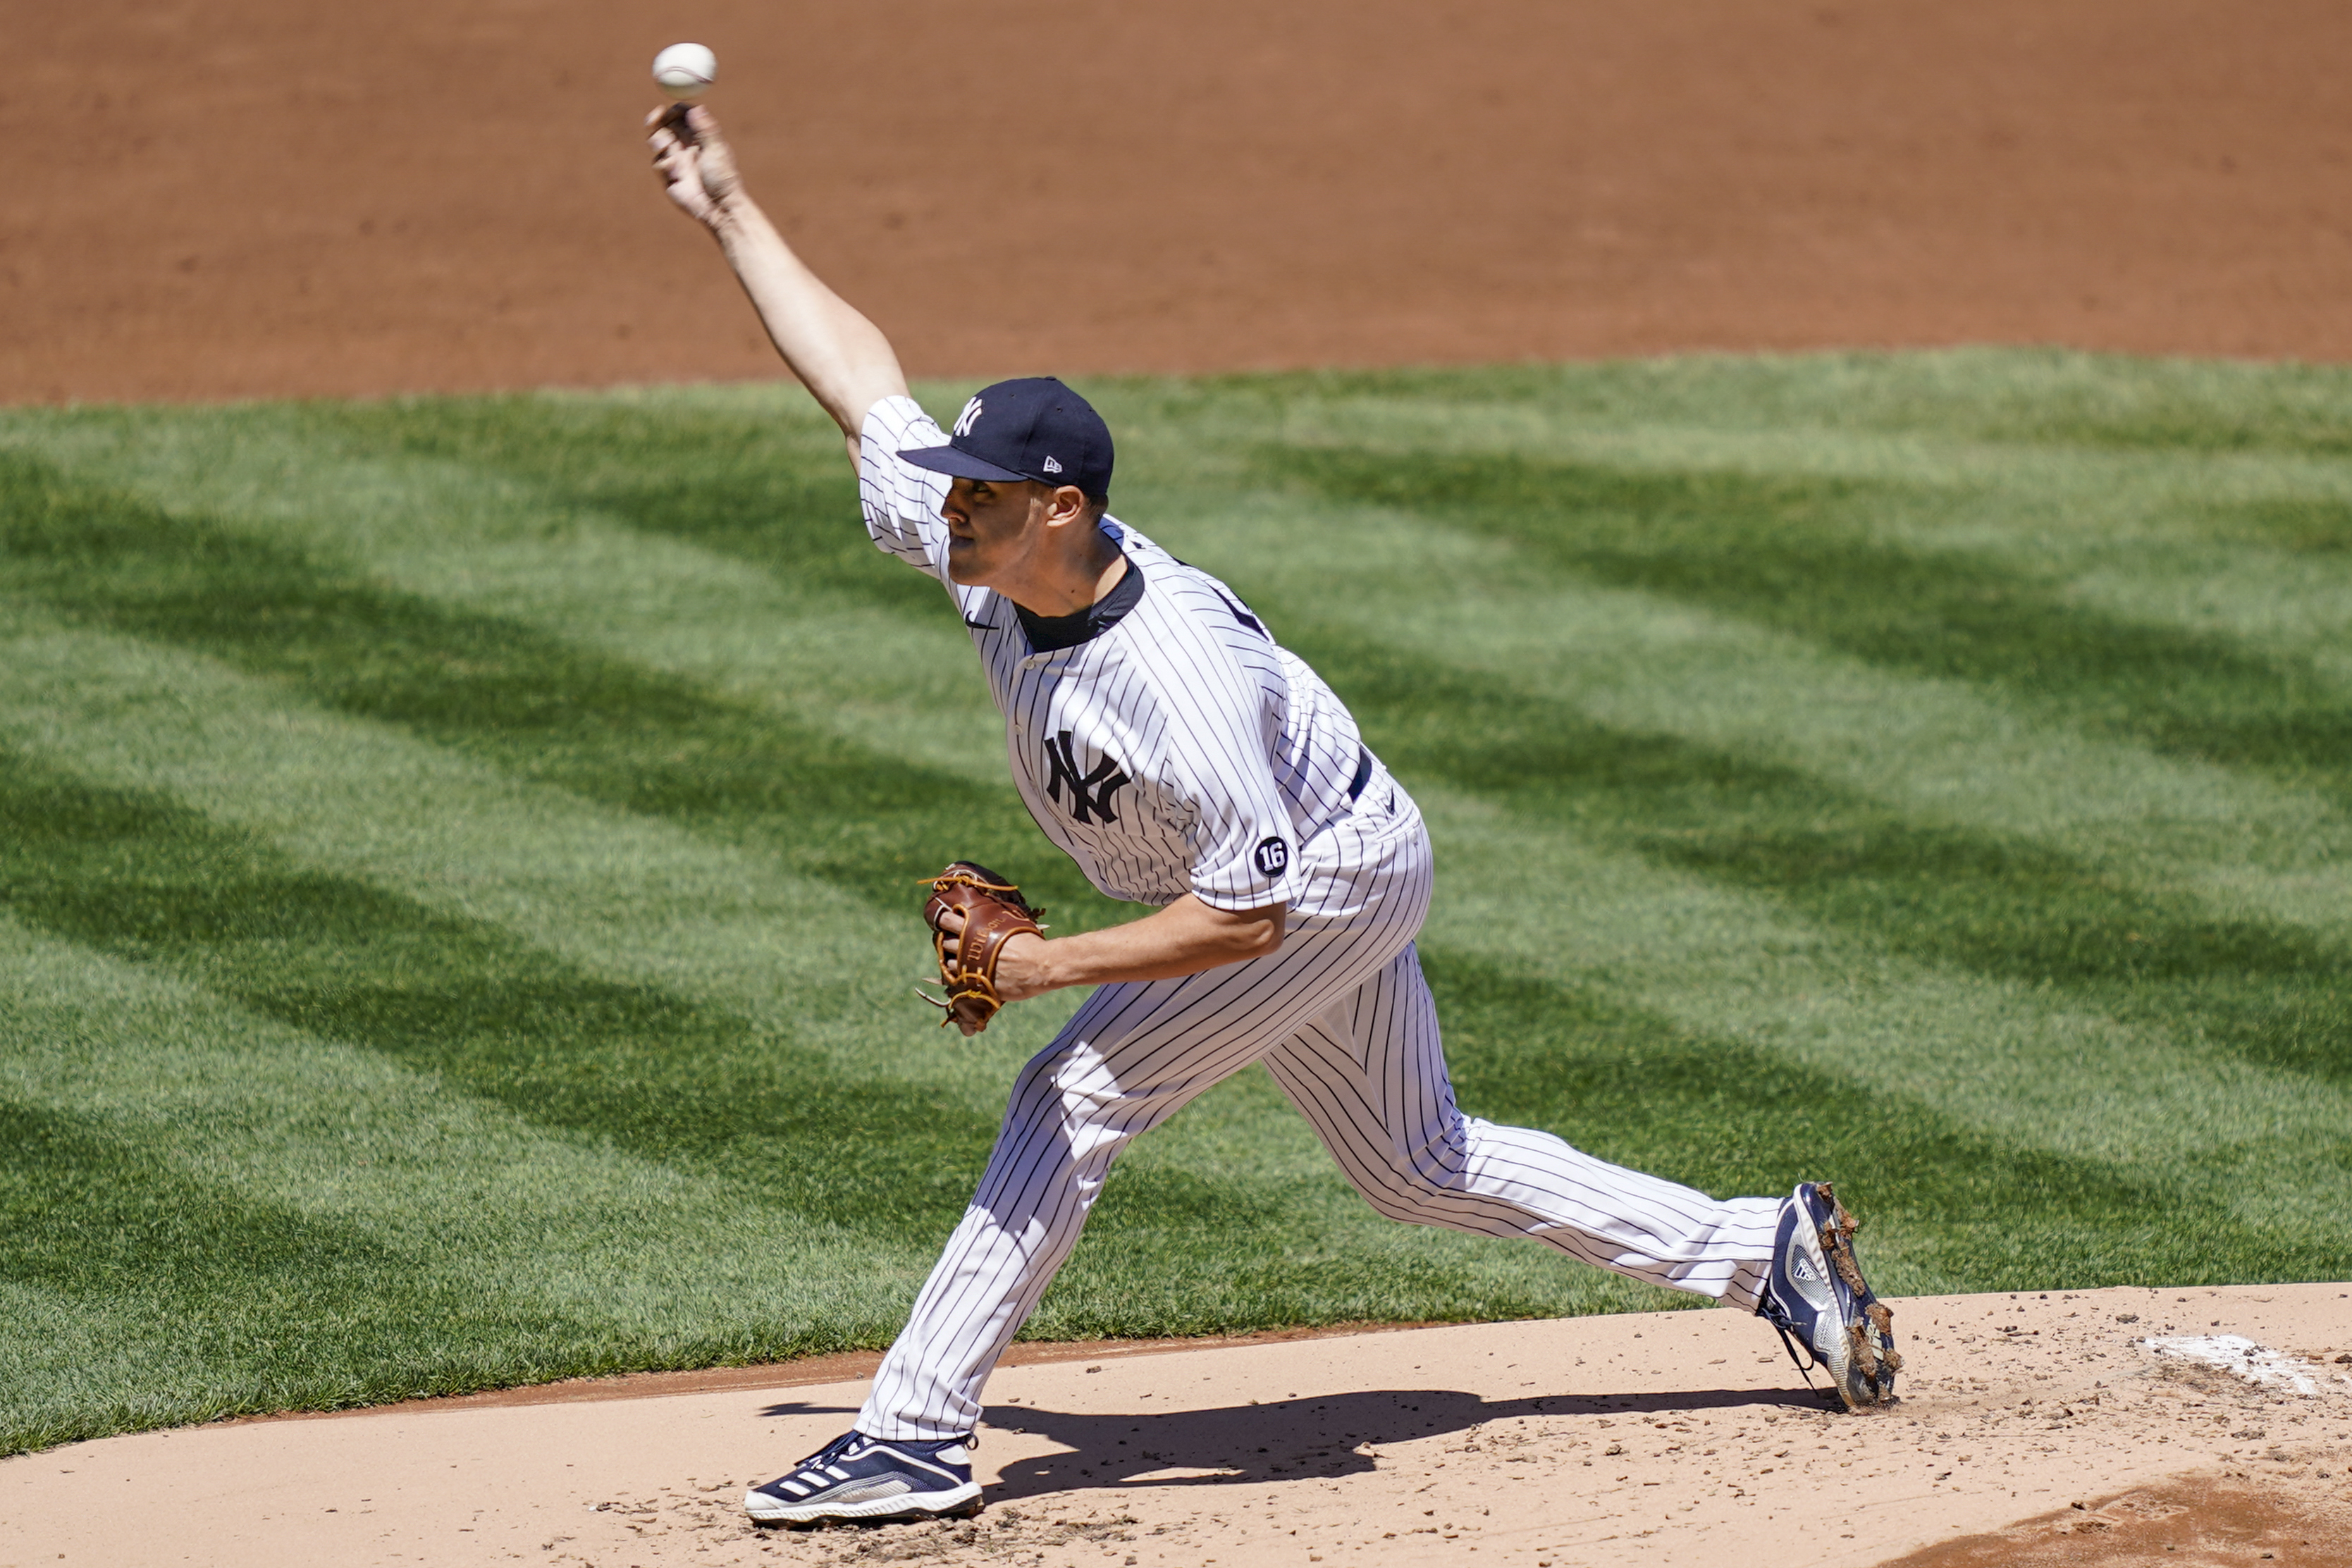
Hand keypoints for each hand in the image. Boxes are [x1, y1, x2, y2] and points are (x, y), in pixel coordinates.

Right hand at [647, 103, 740, 228]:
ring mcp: (676, 160)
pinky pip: (657, 164)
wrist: (719, 208)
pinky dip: (663, 164)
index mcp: (698, 136)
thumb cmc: (723, 178)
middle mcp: (686, 146)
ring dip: (657, 141)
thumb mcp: (716, 150)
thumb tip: (696, 108)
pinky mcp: (669, 176)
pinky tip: (675, 173)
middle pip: (664, 125)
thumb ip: (705, 129)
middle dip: (655, 121)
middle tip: (652, 120)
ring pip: (656, 142)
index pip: (680, 115)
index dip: (671, 110)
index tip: (666, 109)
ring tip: (665, 146)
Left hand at [934, 906, 1054, 1006]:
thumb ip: (996, 917)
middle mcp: (970, 947)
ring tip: (958, 957)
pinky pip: (961, 979)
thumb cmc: (1031, 942)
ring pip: (950, 962)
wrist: (1041, 966)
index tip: (945, 920)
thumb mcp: (1013, 922)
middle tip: (950, 938)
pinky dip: (961, 975)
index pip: (950, 920)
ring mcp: (972, 966)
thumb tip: (990, 906)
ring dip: (953, 958)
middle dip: (947, 939)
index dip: (945, 920)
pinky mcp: (977, 983)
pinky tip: (966, 973)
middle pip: (947, 942)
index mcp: (977, 928)